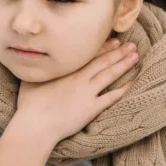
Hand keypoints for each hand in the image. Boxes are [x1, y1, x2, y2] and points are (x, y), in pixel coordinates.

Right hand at [15, 38, 138, 144]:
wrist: (36, 124)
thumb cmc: (30, 103)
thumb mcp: (31, 78)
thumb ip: (40, 68)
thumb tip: (38, 58)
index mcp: (67, 70)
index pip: (89, 55)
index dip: (104, 47)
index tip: (114, 41)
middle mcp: (80, 78)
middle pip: (103, 62)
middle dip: (118, 52)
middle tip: (131, 45)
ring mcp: (87, 93)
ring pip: (109, 75)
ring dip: (123, 65)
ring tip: (135, 57)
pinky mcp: (91, 109)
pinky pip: (110, 98)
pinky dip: (121, 91)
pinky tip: (131, 84)